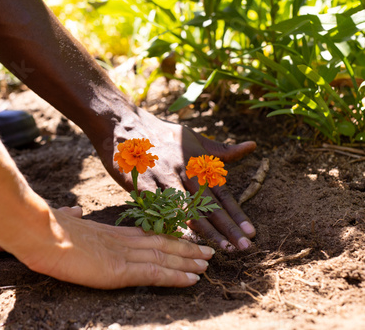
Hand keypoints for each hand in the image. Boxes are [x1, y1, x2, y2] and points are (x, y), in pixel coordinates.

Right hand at [15, 207, 214, 288]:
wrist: (39, 232)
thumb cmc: (45, 228)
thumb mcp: (64, 219)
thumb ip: (74, 217)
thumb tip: (75, 210)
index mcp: (110, 231)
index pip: (145, 233)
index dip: (166, 237)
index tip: (183, 238)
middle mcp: (122, 240)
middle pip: (161, 243)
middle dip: (186, 248)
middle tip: (207, 251)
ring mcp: (123, 254)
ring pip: (165, 256)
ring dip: (189, 261)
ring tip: (208, 263)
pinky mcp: (121, 269)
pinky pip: (156, 273)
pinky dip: (177, 276)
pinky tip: (193, 279)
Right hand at [94, 109, 256, 250]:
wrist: (122, 123)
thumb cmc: (160, 132)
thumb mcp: (193, 136)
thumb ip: (220, 149)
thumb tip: (252, 147)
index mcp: (197, 162)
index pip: (222, 193)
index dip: (237, 214)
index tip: (251, 233)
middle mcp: (183, 173)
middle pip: (209, 205)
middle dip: (227, 228)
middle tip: (244, 248)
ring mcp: (162, 180)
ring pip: (186, 211)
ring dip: (204, 232)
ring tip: (219, 251)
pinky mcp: (142, 186)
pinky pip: (159, 209)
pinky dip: (170, 224)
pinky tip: (181, 241)